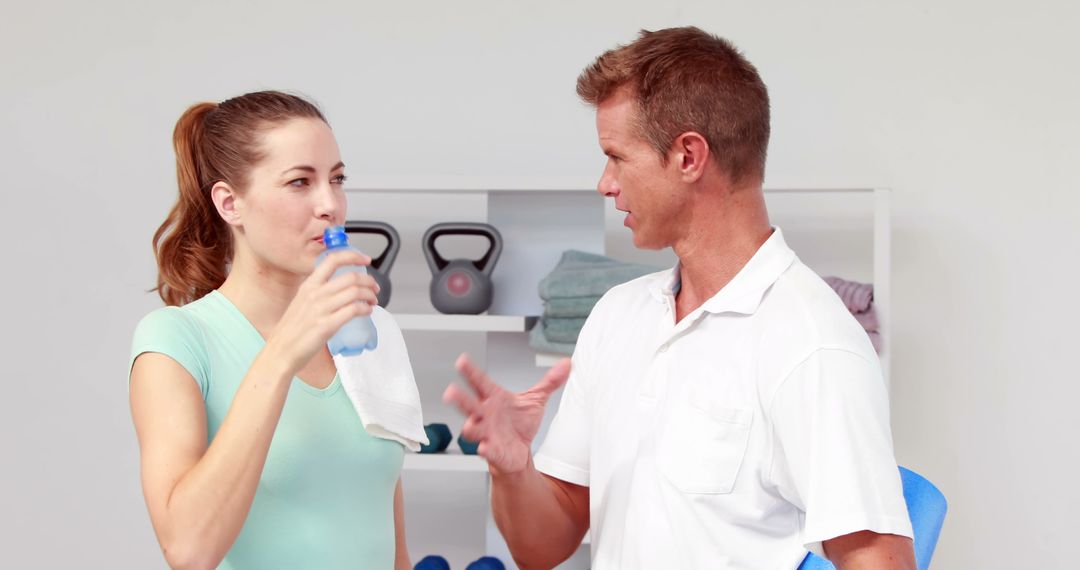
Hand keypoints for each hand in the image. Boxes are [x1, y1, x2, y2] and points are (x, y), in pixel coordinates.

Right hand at [265, 250, 378, 372]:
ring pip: (355, 292)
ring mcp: (320, 309)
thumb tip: (340, 287)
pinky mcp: (326, 326)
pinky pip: (353, 310)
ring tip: (372, 301)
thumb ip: (318, 292)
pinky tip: (367, 311)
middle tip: (374, 287)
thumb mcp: (301, 302)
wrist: (280, 351)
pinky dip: (365, 309)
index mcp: (308, 285)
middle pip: (350, 277)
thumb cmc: (291, 330)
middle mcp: (314, 294)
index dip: (353, 256)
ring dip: (370, 295)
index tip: (366, 260)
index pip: (332, 260)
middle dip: (369, 281)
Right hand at [443, 354, 571, 473]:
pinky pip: (486, 450)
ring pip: (472, 429)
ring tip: (470, 425)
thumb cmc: (520, 424)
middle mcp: (486, 415)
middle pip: (468, 404)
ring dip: (470, 427)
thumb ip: (549, 381)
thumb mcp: (535, 400)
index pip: (480, 382)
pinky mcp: (493, 451)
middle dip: (459, 398)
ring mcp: (487, 433)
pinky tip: (484, 448)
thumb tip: (566, 363)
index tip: (461, 360)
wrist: (520, 452)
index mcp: (494, 399)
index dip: (470, 372)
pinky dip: (485, 450)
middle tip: (450, 391)